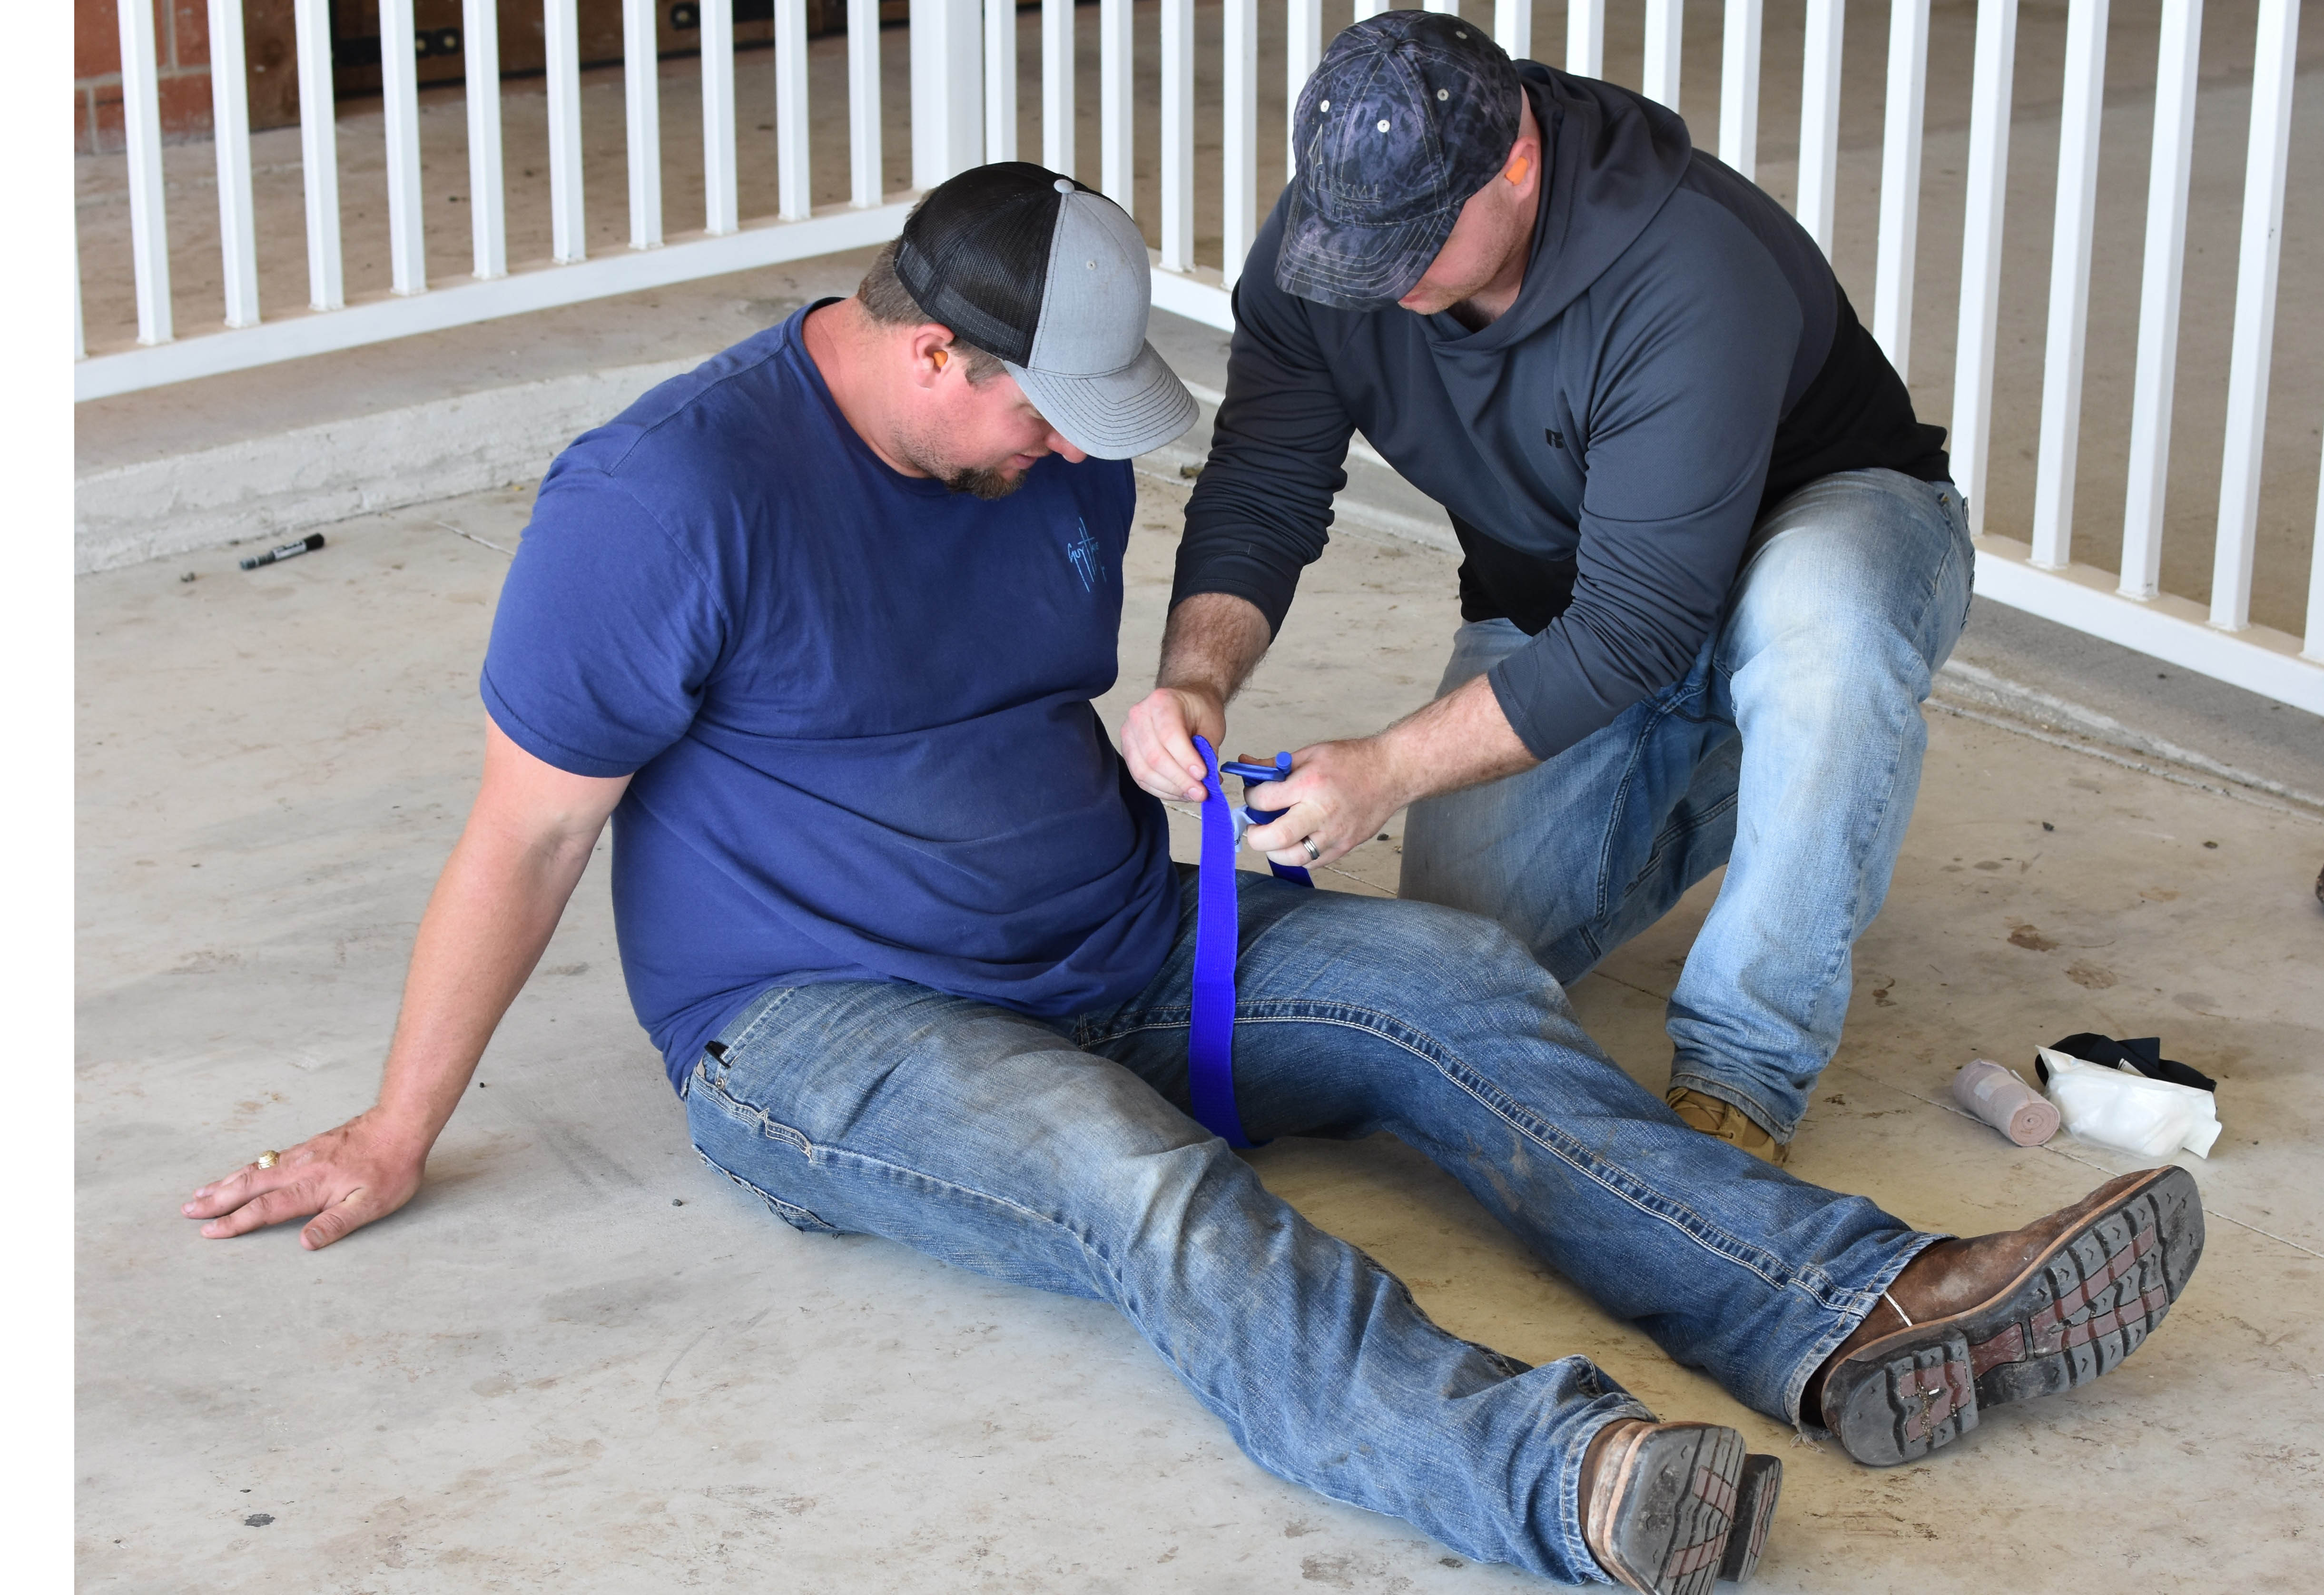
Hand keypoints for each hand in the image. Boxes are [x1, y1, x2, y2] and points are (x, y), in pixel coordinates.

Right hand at [182, 1110, 429, 1249]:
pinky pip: (268, 1159)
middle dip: (216, 1200)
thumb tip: (304, 1244)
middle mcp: (299, 1168)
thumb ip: (336, 1223)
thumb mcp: (372, 1204)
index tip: (207, 1232)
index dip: (235, 1222)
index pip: (264, 1209)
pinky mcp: (309, 1145)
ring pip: (255, 1169)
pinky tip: (240, 1172)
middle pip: (248, 1185)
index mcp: (311, 1186)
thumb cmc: (391, 1168)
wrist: (401, 1124)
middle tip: (187, 1210)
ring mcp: (302, 1154)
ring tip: (201, 1192)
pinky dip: (246, 1168)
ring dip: (225, 1182)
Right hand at [1120, 685, 1226, 802]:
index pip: (1169, 735)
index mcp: (1161, 701)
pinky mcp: (1128, 753)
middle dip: (1179, 780)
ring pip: (1144, 772)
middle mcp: (1139, 716)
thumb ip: (1209, 752)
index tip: (1203, 775)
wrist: (1185, 703)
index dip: (1185, 759)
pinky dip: (1162, 790)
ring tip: (1192, 793)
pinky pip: (1141, 779)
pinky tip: (1180, 792)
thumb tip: (1209, 782)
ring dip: (1171, 789)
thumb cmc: (1198, 710)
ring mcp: (1129, 735)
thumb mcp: (1211, 724)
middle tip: (1201, 792)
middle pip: (1154, 757)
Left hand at [1242, 736, 1405, 868]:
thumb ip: (1276, 764)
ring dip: (1275, 851)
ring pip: (1294, 858)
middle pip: (1277, 837)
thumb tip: (1246, 764)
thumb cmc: (1352, 761)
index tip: (1253, 798)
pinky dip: (1298, 857)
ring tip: (1273, 838)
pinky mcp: (1345, 846)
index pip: (1265, 800)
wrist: (1391, 773)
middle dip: (1256, 836)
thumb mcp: (1311, 754)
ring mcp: (1335, 833)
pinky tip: (1296, 842)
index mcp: (1310, 784)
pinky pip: (1313, 862)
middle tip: (1254, 828)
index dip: (1251, 799)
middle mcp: (1322, 812)